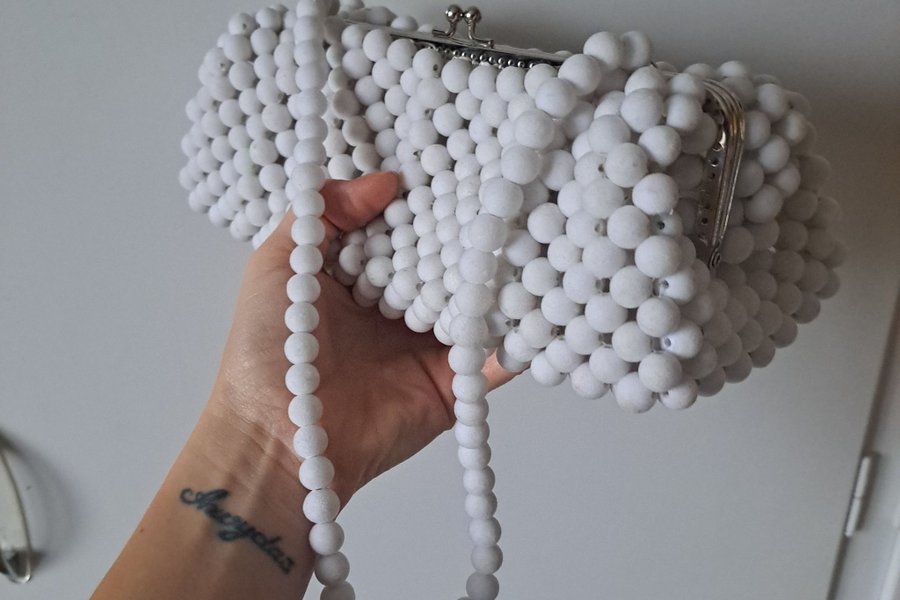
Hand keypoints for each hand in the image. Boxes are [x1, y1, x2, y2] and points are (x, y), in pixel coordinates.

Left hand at [210, 172, 518, 504]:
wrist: (276, 440)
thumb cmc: (265, 352)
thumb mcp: (277, 264)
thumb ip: (322, 214)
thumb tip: (387, 181)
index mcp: (358, 278)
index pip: (403, 232)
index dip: (425, 205)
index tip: (457, 172)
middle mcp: (396, 308)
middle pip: (444, 266)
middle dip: (469, 239)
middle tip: (505, 201)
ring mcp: (426, 347)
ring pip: (475, 307)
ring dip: (501, 283)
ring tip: (533, 245)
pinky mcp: (449, 387)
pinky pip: (492, 361)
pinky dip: (519, 341)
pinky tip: (540, 310)